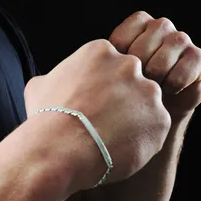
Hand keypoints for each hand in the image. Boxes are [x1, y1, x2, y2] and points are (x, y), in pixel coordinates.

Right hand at [25, 39, 170, 190]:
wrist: (61, 148)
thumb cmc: (46, 117)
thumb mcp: (39, 87)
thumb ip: (54, 78)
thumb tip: (48, 83)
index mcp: (101, 51)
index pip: (109, 65)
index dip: (100, 87)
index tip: (90, 103)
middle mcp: (129, 65)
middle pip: (131, 81)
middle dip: (121, 100)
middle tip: (104, 121)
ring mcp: (148, 91)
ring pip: (146, 105)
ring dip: (133, 119)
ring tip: (111, 139)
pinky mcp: (161, 118)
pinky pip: (155, 128)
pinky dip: (142, 140)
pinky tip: (121, 149)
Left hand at [108, 11, 200, 119]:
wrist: (154, 111)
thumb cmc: (126, 90)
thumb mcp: (109, 72)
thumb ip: (102, 60)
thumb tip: (86, 59)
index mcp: (137, 24)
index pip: (125, 33)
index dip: (120, 57)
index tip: (115, 76)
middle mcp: (160, 26)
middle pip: (149, 37)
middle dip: (139, 64)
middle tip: (133, 84)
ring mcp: (180, 39)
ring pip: (171, 45)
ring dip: (158, 71)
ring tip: (149, 88)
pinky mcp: (197, 57)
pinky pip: (188, 64)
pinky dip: (174, 81)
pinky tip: (167, 91)